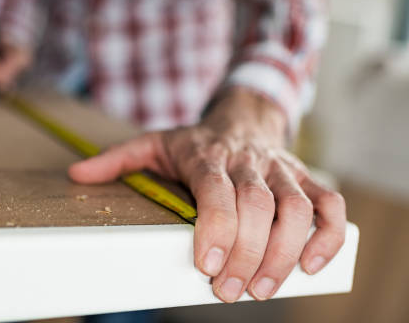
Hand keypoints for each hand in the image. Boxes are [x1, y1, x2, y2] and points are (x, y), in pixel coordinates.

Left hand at [68, 88, 345, 301]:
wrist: (244, 116)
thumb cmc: (197, 141)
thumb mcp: (155, 143)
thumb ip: (119, 159)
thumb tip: (78, 176)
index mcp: (208, 155)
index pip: (216, 189)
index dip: (217, 226)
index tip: (208, 265)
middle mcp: (249, 161)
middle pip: (259, 205)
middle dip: (247, 253)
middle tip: (231, 292)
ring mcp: (282, 169)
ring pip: (297, 208)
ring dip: (285, 252)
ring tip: (264, 289)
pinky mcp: (306, 178)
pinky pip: (330, 205)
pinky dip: (328, 236)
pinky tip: (310, 265)